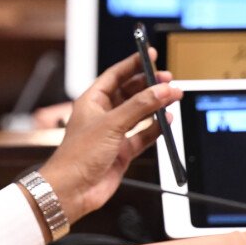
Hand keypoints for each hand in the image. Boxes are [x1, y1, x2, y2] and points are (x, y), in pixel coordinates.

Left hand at [37, 49, 182, 224]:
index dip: (133, 64)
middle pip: (130, 93)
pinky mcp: (122, 151)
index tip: (149, 54)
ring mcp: (113, 134)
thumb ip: (140, 106)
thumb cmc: (77, 156)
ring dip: (155, 106)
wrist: (72, 190)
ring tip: (173, 97)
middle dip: (149, 85)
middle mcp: (102, 115)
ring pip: (139, 114)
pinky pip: (143, 135)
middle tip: (168, 79)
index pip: (115, 75)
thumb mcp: (111, 124)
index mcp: (91, 102)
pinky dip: (155, 128)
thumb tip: (161, 90)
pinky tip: (165, 121)